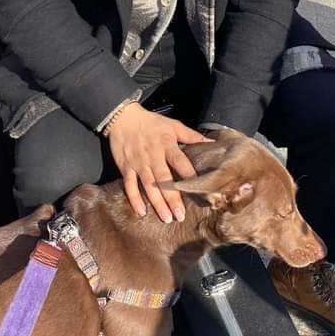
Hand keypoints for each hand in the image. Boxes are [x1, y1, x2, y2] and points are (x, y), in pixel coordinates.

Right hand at [106, 104, 207, 222]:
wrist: (123, 118)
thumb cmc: (151, 123)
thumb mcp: (173, 125)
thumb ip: (192, 136)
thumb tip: (211, 143)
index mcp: (167, 145)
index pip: (180, 162)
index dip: (189, 176)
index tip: (198, 191)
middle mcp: (153, 156)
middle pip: (163, 179)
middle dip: (172, 198)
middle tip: (180, 215)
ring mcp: (138, 163)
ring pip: (148, 186)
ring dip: (157, 203)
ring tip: (166, 218)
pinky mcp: (126, 167)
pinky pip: (129, 186)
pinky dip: (134, 199)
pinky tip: (141, 212)